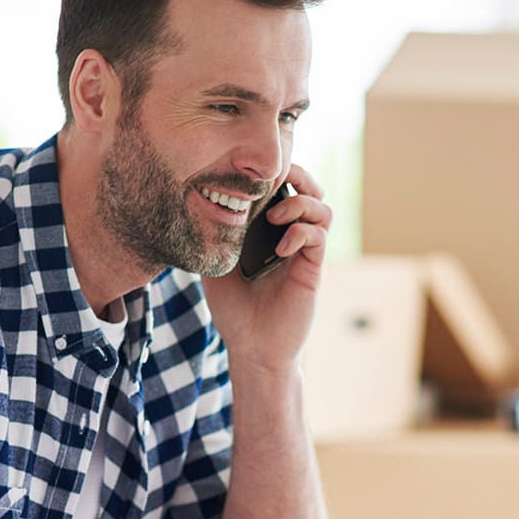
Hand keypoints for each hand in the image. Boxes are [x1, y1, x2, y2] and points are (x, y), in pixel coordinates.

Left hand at [202, 163, 331, 373]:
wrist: (252, 348)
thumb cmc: (233, 310)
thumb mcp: (214, 265)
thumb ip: (214, 235)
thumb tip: (196, 203)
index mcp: (270, 230)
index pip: (283, 188)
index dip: (276, 172)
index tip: (253, 169)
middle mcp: (291, 236)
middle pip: (312, 190)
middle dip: (299, 176)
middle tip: (276, 178)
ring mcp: (304, 252)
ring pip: (322, 209)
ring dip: (301, 203)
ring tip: (275, 217)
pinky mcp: (312, 269)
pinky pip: (318, 238)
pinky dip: (301, 233)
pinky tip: (281, 248)